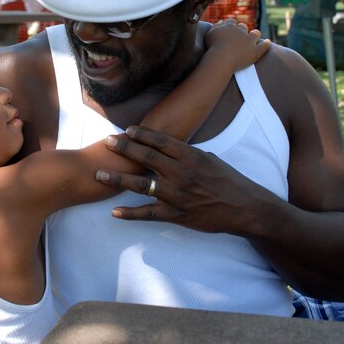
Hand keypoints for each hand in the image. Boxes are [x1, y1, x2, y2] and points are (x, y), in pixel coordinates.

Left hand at [96, 126, 276, 233]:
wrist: (244, 208)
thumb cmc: (229, 181)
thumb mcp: (210, 159)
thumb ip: (187, 154)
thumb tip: (169, 148)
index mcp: (191, 156)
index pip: (161, 141)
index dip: (142, 134)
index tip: (126, 129)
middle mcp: (182, 173)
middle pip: (147, 157)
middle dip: (124, 149)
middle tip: (107, 142)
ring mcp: (177, 195)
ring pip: (141, 185)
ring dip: (118, 179)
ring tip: (99, 174)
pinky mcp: (176, 215)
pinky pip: (148, 214)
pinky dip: (130, 213)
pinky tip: (115, 212)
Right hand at [205, 18, 269, 70]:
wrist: (221, 58)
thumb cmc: (213, 46)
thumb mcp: (211, 33)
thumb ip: (216, 26)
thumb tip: (221, 21)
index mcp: (230, 26)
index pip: (232, 22)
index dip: (231, 25)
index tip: (230, 29)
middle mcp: (241, 31)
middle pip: (243, 27)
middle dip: (242, 29)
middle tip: (240, 35)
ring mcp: (249, 41)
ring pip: (256, 34)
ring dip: (255, 34)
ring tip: (255, 35)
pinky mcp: (255, 51)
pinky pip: (264, 46)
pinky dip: (266, 44)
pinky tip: (268, 42)